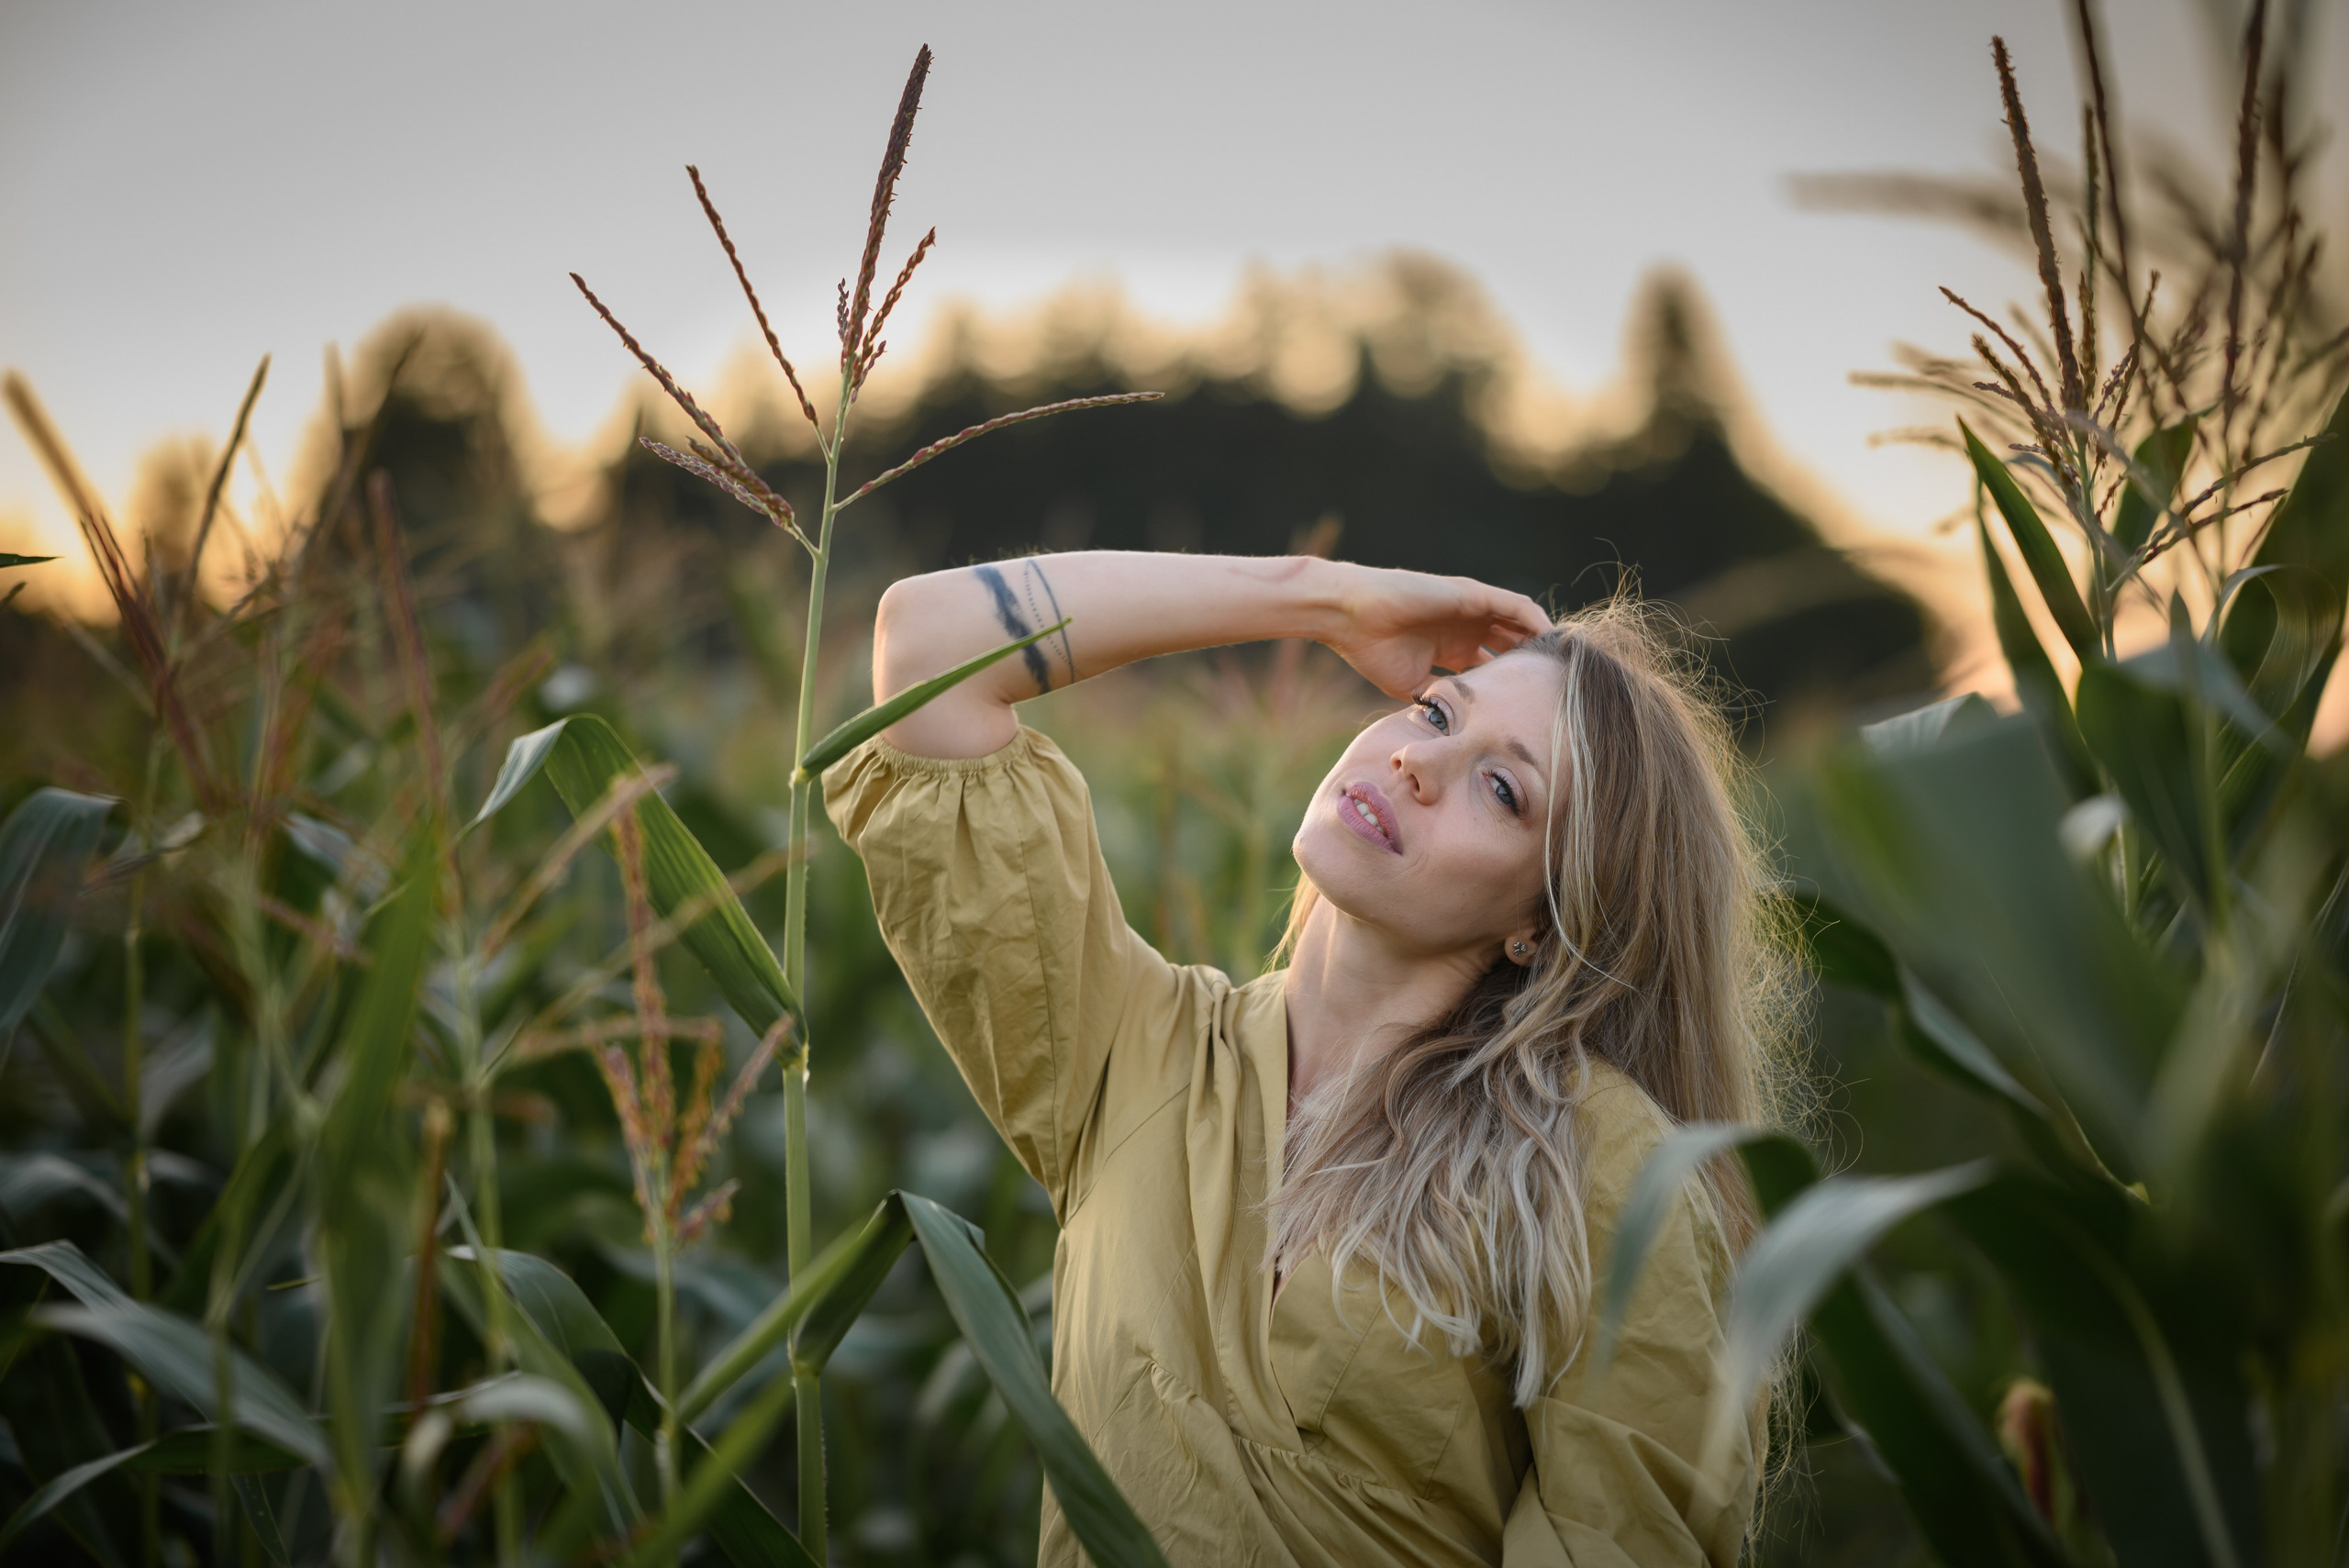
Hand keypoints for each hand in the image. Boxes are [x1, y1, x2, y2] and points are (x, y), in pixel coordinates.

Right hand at [1322, 565, 1552, 697]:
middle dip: (1533, 666)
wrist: (1353, 617)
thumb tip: (1455, 728)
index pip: (1494, 667)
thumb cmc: (1373, 650)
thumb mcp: (1412, 685)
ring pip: (1520, 625)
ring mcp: (1471, 609)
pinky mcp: (1473, 594)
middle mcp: (1467, 628)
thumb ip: (1438, 698)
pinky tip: (1552, 641)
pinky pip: (1516, 606)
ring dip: (1541, 643)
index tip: (1533, 710)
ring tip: (1564, 665)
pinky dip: (1537, 621)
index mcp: (1453, 649)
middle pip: (1513, 646)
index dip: (1513, 686)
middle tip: (1557, 691)